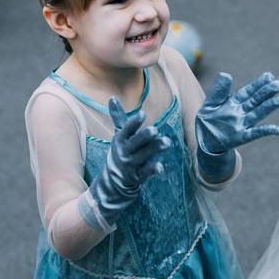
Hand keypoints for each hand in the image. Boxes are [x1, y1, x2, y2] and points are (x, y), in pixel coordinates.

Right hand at [85, 98, 170, 226]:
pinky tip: (160, 167)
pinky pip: (145, 173)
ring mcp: (130, 165)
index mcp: (120, 140)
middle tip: (155, 129)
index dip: (134, 122)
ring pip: (143, 156)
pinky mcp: (137, 177)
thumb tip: (112, 97)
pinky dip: (152, 170)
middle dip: (144, 137)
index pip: (126, 130)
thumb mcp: (118, 135)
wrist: (112, 182)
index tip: (143, 114)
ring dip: (154, 149)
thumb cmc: (119, 152)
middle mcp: (124, 152)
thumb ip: (118, 117)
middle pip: (135, 143)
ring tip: (167, 142)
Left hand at [196, 72, 278, 155]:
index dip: (257, 84)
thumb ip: (218, 91)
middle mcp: (240, 112)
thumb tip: (226, 74)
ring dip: (269, 107)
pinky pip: (255, 133)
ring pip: (257, 114)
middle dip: (266, 92)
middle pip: (255, 100)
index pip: (247, 91)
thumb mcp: (210, 103)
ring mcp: (242, 124)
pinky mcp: (241, 137)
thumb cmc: (207, 121)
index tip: (269, 76)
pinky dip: (267, 131)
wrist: (204, 141)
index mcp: (233, 102)